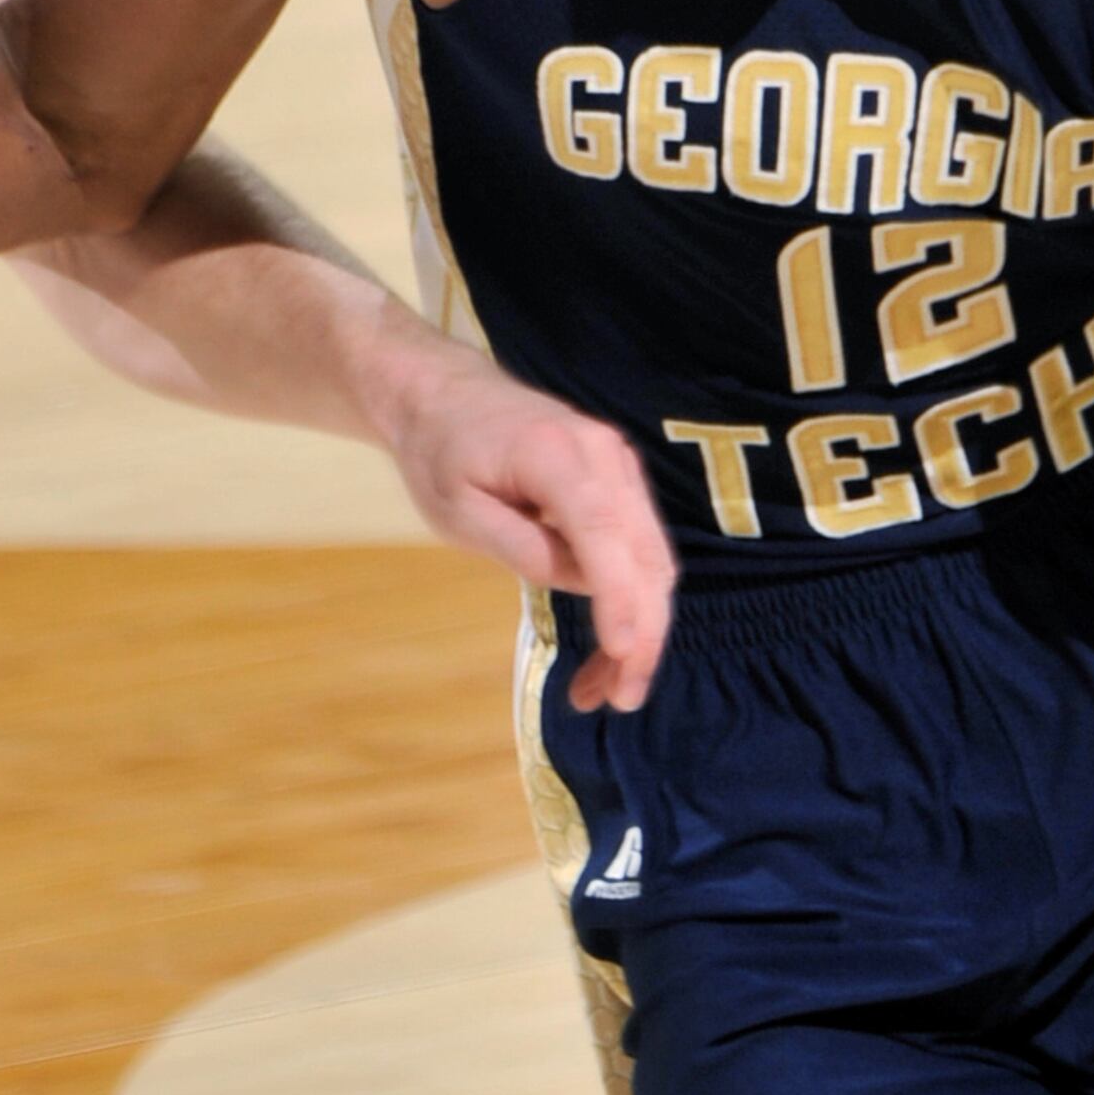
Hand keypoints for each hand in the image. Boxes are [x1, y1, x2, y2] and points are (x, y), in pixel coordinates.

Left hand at [375, 338, 675, 708]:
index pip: (603, 534)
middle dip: (640, 635)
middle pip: (645, 557)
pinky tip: (609, 647)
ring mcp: (620, 467)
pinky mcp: (620, 483)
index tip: (622, 654)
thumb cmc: (440, 453)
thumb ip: (520, 547)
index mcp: (558, 456)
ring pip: (652, 561)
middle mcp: (605, 456)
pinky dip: (631, 601)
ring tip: (603, 689)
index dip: (619, 598)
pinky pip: (640, 550)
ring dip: (639, 629)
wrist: (445, 394)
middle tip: (616, 700)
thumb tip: (582, 586)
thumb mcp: (458, 511)